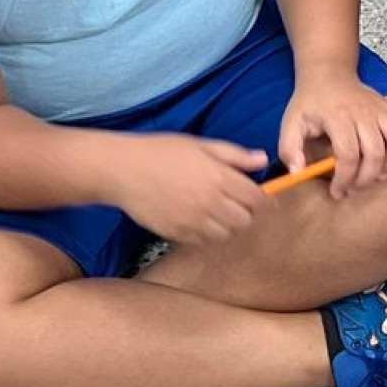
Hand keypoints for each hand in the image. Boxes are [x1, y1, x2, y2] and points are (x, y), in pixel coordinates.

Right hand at [108, 133, 272, 244]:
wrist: (122, 170)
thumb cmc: (161, 152)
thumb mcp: (200, 144)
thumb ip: (234, 155)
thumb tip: (262, 160)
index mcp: (219, 177)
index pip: (257, 199)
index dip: (264, 200)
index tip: (261, 197)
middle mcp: (209, 202)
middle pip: (245, 220)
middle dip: (246, 213)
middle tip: (238, 203)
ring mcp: (193, 221)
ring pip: (226, 234)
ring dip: (228, 225)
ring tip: (217, 211)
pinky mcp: (177, 233)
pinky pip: (203, 241)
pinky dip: (207, 233)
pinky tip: (199, 218)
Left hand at [279, 73, 386, 198]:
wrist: (328, 75)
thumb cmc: (310, 103)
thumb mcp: (290, 124)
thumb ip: (289, 150)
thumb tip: (298, 173)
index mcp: (337, 117)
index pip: (348, 154)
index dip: (344, 178)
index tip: (337, 191)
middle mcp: (363, 113)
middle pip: (375, 152)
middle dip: (366, 178)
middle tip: (354, 188)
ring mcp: (381, 109)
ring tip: (377, 176)